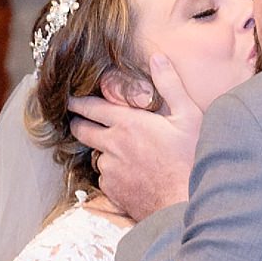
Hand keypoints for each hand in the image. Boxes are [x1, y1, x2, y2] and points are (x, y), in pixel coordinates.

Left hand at [67, 53, 202, 220]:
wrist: (186, 203)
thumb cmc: (192, 159)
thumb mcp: (189, 117)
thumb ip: (170, 85)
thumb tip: (157, 57)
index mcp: (128, 123)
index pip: (90, 107)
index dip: (77, 101)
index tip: (70, 98)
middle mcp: (112, 145)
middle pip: (81, 130)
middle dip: (79, 122)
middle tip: (83, 120)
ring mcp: (110, 169)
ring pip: (96, 156)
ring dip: (103, 152)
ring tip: (123, 154)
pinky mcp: (112, 190)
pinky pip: (106, 178)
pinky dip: (114, 175)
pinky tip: (133, 175)